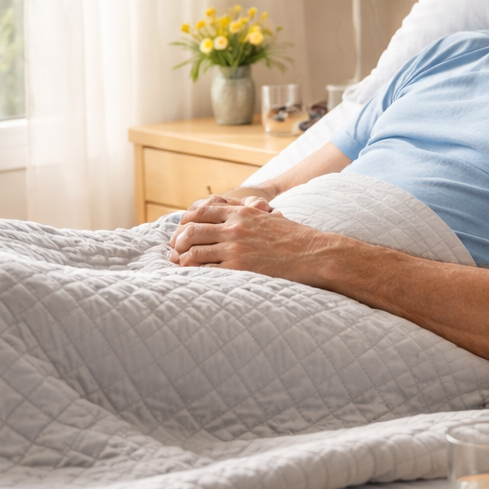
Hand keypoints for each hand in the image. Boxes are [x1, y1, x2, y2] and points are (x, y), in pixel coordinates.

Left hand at [168, 195, 334, 278]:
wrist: (315, 254)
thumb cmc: (296, 238)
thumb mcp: (270, 217)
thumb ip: (252, 215)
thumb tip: (240, 217)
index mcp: (243, 211)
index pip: (203, 210)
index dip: (186, 221)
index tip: (181, 231)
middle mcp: (235, 227)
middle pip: (192, 230)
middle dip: (178, 241)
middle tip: (174, 251)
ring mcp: (236, 247)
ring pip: (194, 251)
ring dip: (183, 259)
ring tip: (180, 265)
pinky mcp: (240, 268)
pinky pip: (207, 271)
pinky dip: (196, 274)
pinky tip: (193, 277)